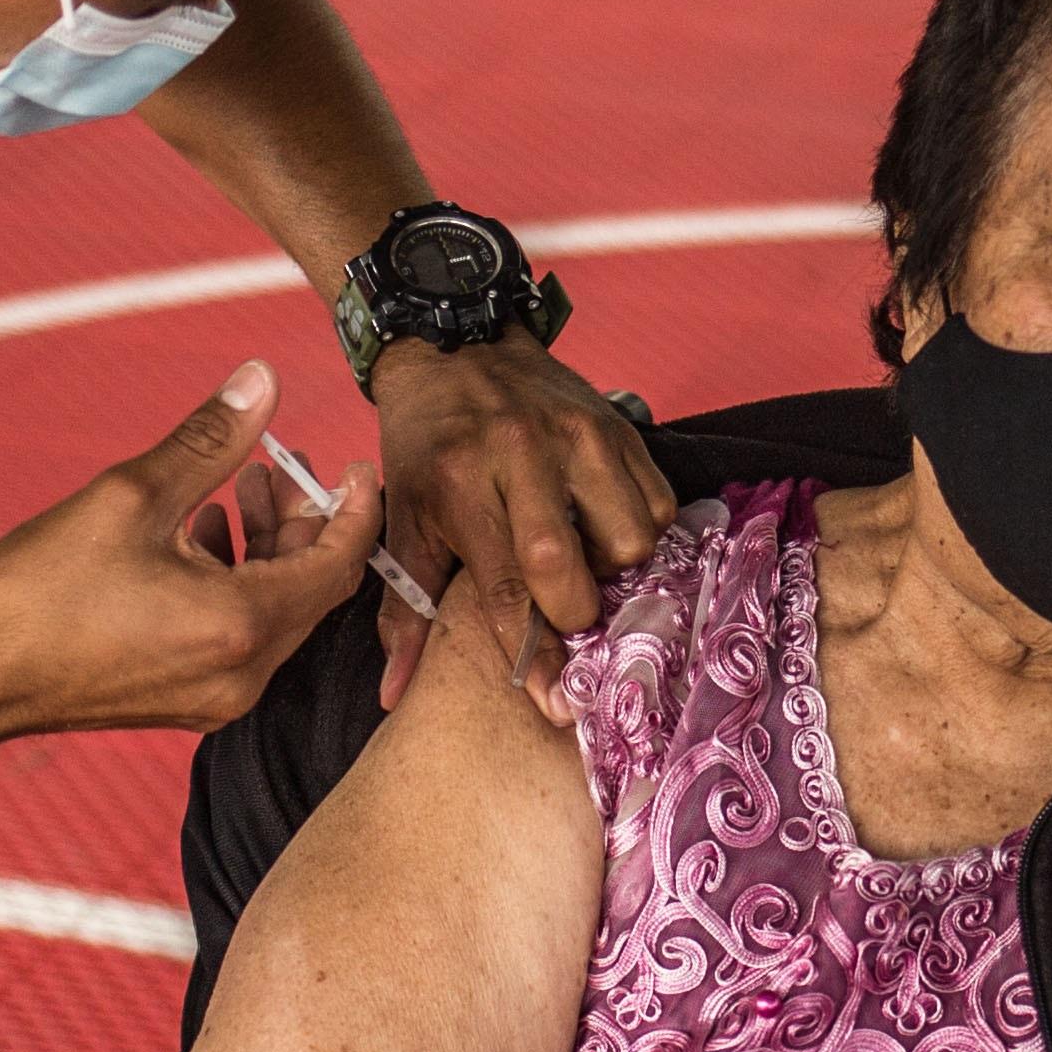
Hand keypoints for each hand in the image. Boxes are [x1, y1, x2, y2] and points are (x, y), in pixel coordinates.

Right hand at [0, 361, 379, 742]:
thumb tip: (262, 382)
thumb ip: (210, 440)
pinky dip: (236, 586)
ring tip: (236, 488)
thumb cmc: (41, 592)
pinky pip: (239, 638)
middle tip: (281, 465)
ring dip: (265, 550)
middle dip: (304, 522)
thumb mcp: (131, 497)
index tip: (356, 465)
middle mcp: (243, 673)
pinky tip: (198, 536)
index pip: (338, 563)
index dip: (355, 509)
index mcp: (242, 625)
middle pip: (311, 590)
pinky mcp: (186, 702)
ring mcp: (216, 696)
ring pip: (274, 614)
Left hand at [370, 334, 669, 698]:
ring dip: (612, 566)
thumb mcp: (402, 521)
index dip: (533, 655)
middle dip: (576, 611)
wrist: (456, 345)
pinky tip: (603, 524)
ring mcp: (580, 437)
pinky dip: (638, 528)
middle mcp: (524, 456)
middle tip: (562, 608)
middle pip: (575, 567)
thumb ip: (403, 612)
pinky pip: (658, 503)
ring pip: (632, 538)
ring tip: (581, 554)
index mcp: (463, 485)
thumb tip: (394, 693)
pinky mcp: (619, 426)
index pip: (507, 589)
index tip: (553, 705)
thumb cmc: (427, 447)